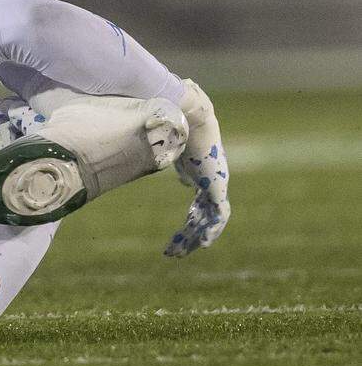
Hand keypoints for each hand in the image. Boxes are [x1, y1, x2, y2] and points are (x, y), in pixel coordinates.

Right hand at [164, 79, 230, 256]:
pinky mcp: (218, 183)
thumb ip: (156, 149)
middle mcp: (208, 178)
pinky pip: (219, 215)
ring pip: (209, 218)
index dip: (192, 218)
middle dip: (189, 234)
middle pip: (202, 212)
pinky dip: (211, 230)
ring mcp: (216, 181)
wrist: (186, 112)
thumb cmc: (170, 118)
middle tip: (172, 253)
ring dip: (195, 237)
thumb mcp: (160, 140)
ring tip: (177, 254)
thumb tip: (146, 156)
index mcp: (198, 169)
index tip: (179, 234)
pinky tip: (202, 245)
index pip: (199, 200)